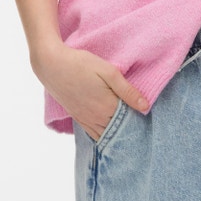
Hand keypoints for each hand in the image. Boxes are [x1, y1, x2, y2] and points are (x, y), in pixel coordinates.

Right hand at [34, 44, 148, 141]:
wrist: (51, 65)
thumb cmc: (80, 64)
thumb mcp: (108, 72)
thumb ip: (127, 91)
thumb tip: (145, 107)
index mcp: (107, 106)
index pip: (130, 121)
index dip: (141, 122)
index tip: (149, 120)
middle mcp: (96, 117)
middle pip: (119, 131)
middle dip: (131, 130)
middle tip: (143, 128)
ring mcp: (85, 119)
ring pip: (106, 135)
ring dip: (117, 135)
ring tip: (129, 131)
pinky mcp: (78, 118)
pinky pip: (94, 134)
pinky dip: (104, 136)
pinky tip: (110, 133)